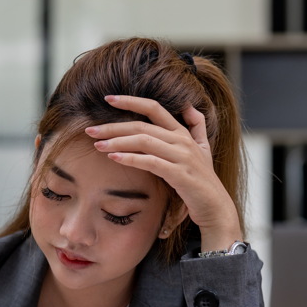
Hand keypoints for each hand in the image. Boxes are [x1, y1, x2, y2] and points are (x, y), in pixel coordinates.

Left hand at [85, 95, 241, 251]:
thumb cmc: (203, 179)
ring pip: (144, 141)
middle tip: (90, 130)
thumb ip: (197, 126)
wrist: (215, 207)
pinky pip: (151, 162)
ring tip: (97, 145)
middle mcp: (182, 141)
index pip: (154, 107)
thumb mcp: (203, 149)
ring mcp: (181, 156)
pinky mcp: (179, 174)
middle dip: (113, 126)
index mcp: (182, 132)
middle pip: (142, 125)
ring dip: (117, 142)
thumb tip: (189, 105)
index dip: (130, 101)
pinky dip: (131, 158)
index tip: (107, 99)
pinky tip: (114, 158)